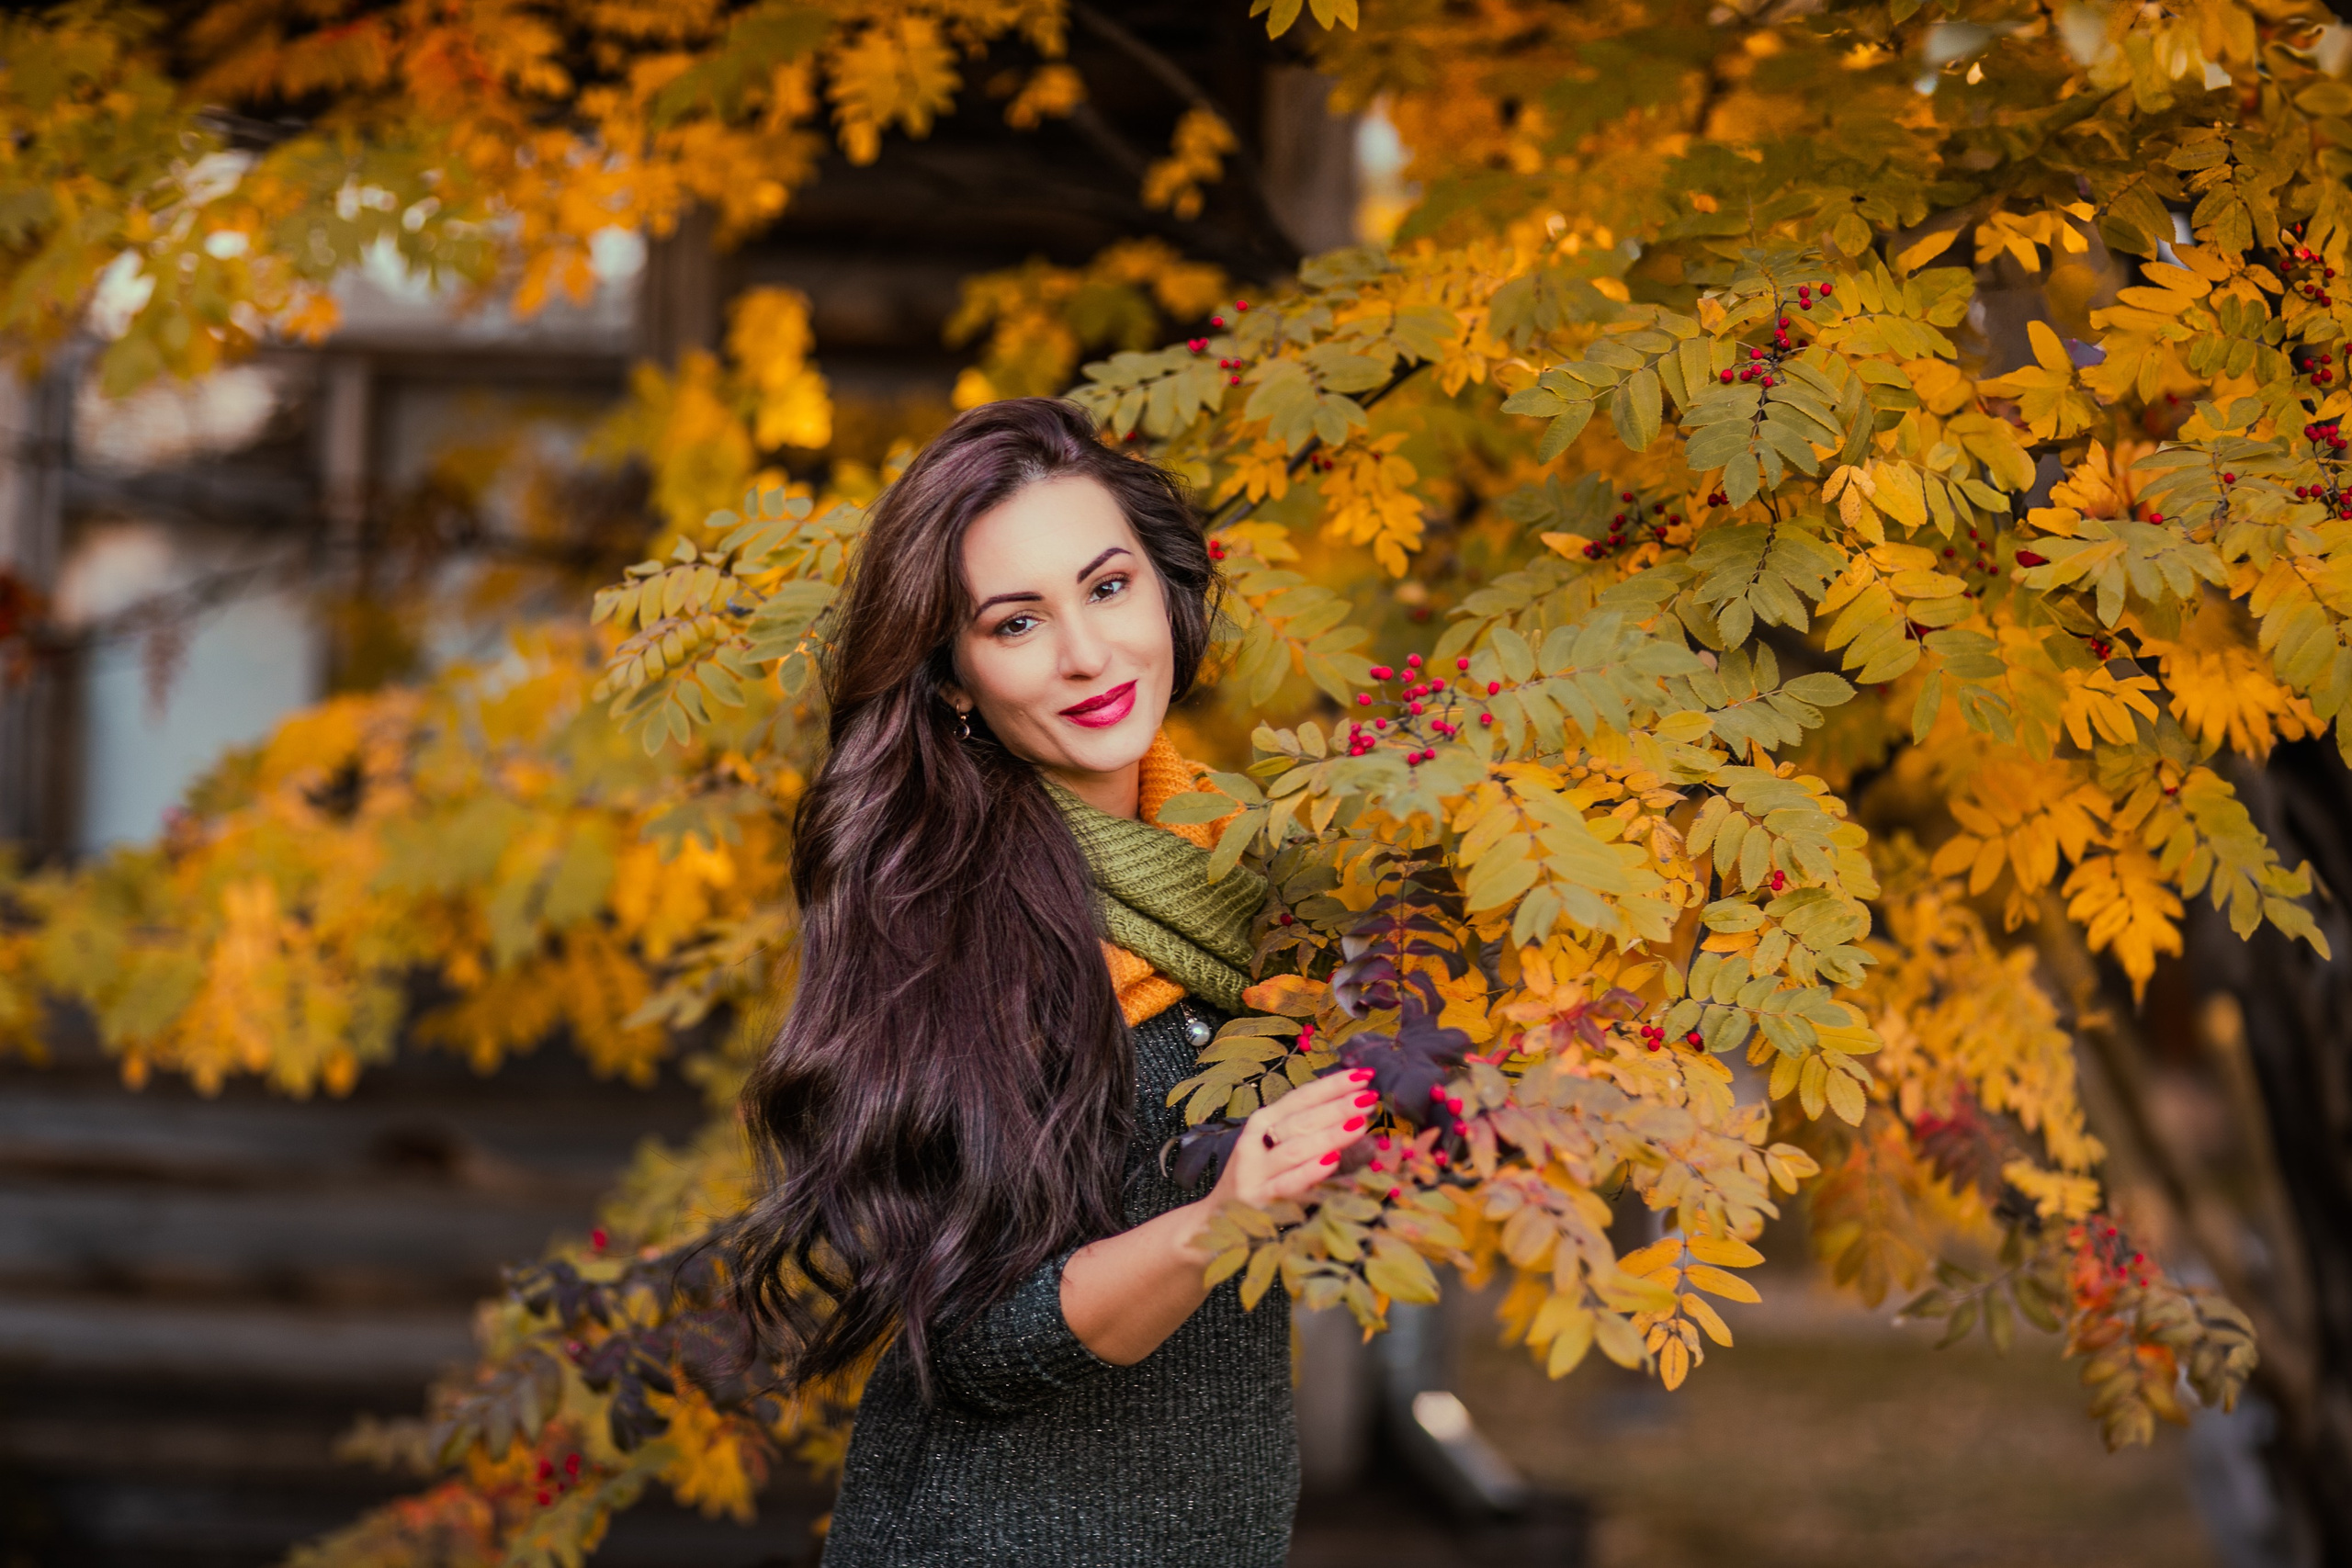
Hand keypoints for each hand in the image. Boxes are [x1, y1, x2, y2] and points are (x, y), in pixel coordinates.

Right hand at [1209, 1067, 1377, 1209]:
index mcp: (1262, 1121)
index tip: (1363, 1074)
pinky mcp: (1258, 1200)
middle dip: (1337, 1107)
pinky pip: (1288, 1184)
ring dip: (1329, 1135)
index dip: (1332, 1085)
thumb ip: (1306, 1128)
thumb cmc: (1258, 1175)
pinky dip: (1310, 1171)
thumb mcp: (1274, 1145)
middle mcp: (1256, 1141)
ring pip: (1296, 1149)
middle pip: (1301, 1120)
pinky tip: (1332, 1161)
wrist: (1215, 1217)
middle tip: (1368, 1097)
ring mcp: (1256, 1171)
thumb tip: (1354, 1109)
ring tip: (1358, 1124)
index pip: (1301, 1097)